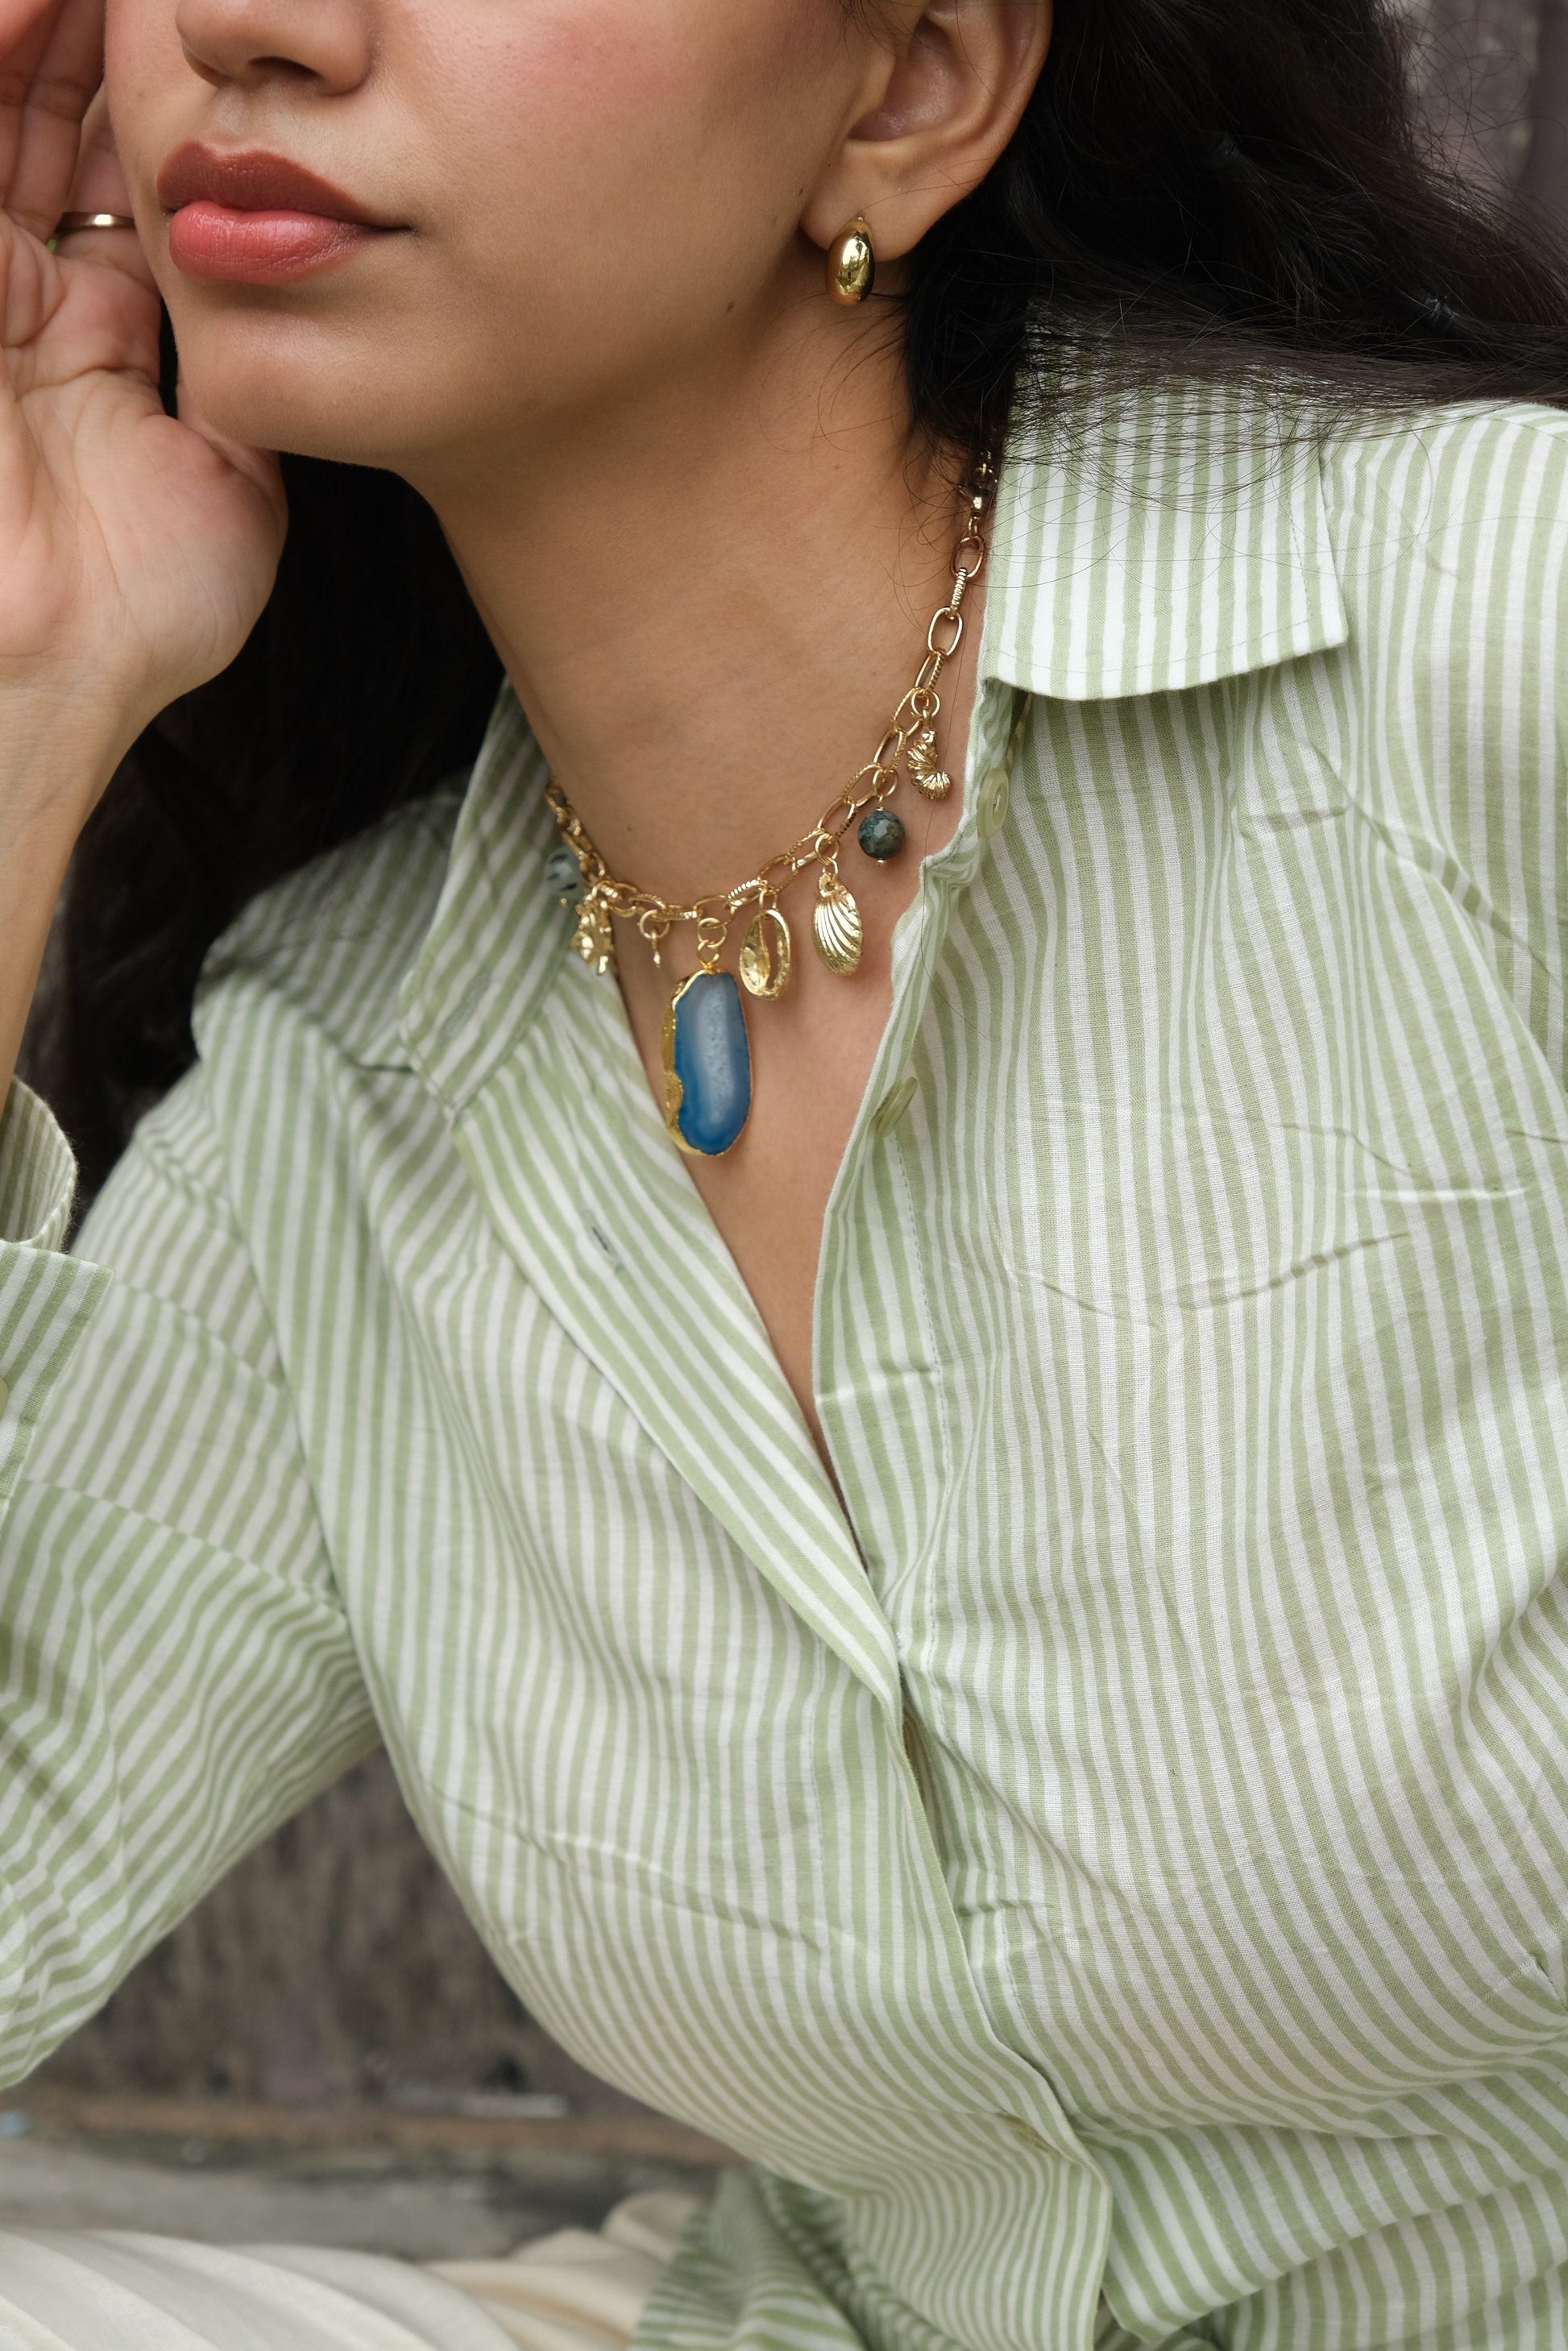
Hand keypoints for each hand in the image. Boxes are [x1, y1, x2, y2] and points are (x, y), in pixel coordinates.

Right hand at [0, 0, 284, 816]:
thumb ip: (245, 389)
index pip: (128, 192)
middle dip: (109, 47)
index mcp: (94, 347)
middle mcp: (23, 302)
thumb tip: (296, 324)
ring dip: (55, 33)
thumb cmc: (128, 612)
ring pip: (8, 115)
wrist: (37, 660)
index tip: (228, 61)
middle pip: (59, 127)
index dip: (170, 114)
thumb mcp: (228, 485)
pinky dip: (6, 55)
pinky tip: (43, 2)